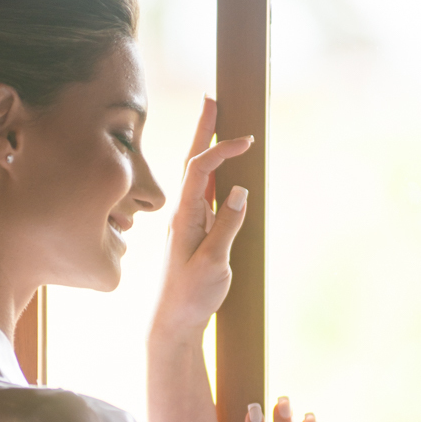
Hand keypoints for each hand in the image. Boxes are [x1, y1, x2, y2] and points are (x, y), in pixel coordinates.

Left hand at [150, 96, 252, 339]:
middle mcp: (183, 213)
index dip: (222, 149)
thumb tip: (241, 189)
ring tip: (216, 121)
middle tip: (213, 99)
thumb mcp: (214, 263)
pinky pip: (204, 192)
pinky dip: (213, 172)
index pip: (201, 169)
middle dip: (204, 129)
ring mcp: (188, 221)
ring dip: (208, 146)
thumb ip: (227, 226)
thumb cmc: (191, 296)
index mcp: (184, 217)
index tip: (247, 140)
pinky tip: (221, 167)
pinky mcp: (195, 231)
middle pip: (193, 161)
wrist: (173, 322)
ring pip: (198, 174)